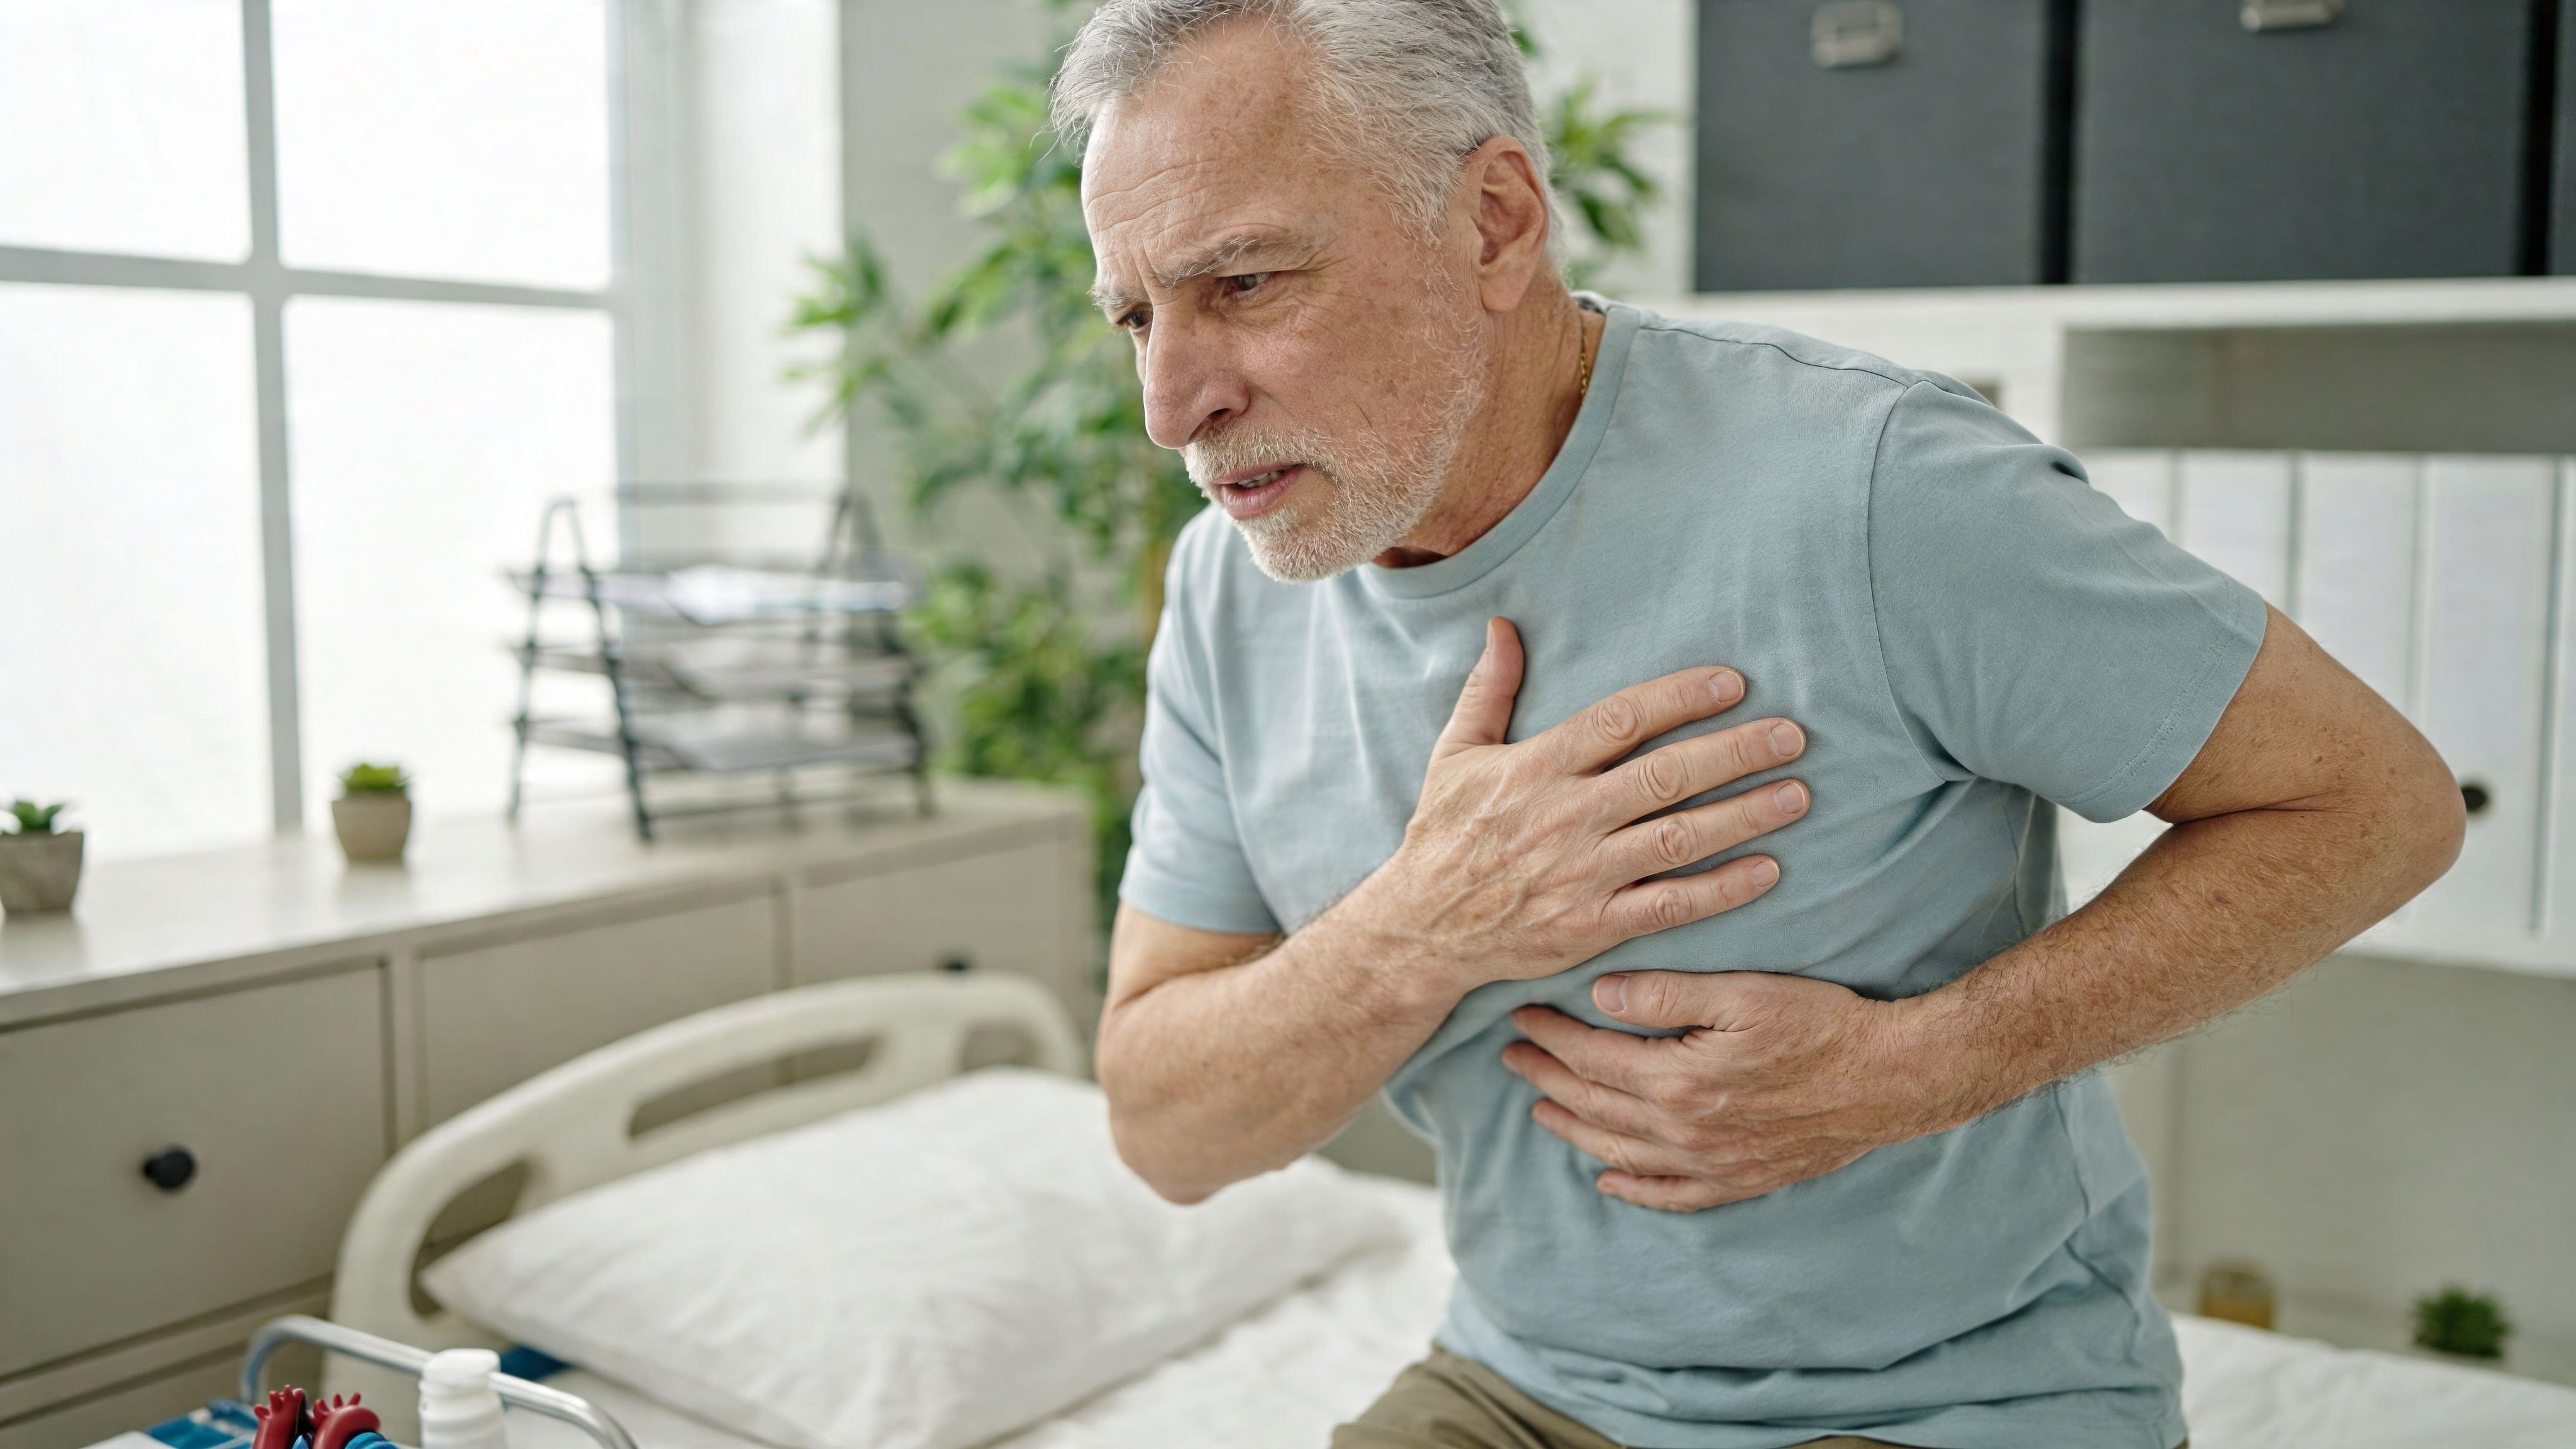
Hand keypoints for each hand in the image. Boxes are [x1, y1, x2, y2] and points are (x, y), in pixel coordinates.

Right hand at [1349, 618, 1808, 1000]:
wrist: (1421, 928)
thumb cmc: (1442, 834)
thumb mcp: (1453, 753)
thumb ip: (1487, 690)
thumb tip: (1503, 626)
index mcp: (1536, 767)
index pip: (1620, 720)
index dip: (1680, 697)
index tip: (1732, 683)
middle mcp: (1565, 817)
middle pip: (1665, 776)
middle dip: (1734, 753)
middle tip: (1791, 735)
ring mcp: (1582, 873)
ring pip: (1678, 838)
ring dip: (1744, 815)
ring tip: (1799, 795)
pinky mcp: (1593, 925)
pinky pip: (1669, 904)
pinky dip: (1721, 889)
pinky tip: (1767, 869)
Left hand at [1500, 969, 1969, 1210]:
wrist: (1890, 1080)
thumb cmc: (1820, 1025)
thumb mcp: (1742, 993)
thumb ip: (1664, 995)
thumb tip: (1599, 995)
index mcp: (1677, 1082)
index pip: (1592, 1058)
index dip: (1552, 1035)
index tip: (1521, 1015)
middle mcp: (1684, 1133)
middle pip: (1594, 1107)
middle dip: (1547, 1077)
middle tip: (1512, 1056)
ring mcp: (1711, 1164)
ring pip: (1620, 1153)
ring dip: (1574, 1131)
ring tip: (1539, 1108)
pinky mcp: (1740, 1179)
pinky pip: (1672, 1196)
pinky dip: (1634, 1191)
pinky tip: (1608, 1182)